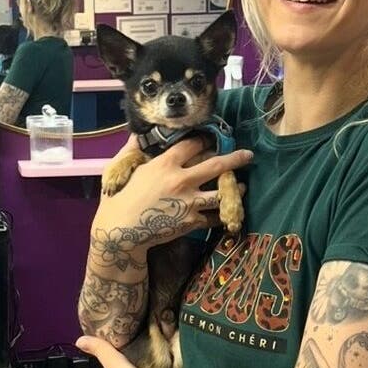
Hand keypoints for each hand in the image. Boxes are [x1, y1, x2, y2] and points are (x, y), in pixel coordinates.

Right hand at [93, 136, 251, 248]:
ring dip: (234, 189)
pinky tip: (228, 210)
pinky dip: (222, 214)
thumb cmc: (119, 198)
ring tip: (241, 186)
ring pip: (221, 193)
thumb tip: (135, 136)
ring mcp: (189, 202)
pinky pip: (214, 216)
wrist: (121, 231)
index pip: (192, 145)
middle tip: (248, 155)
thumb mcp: (122, 169)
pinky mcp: (191, 221)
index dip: (204, 140)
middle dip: (235, 159)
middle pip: (215, 165)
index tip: (211, 139)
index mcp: (165, 164)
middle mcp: (181, 180)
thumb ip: (132, 150)